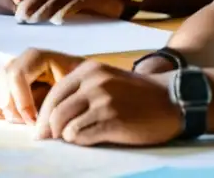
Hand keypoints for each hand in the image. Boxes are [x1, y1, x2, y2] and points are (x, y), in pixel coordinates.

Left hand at [0, 48, 183, 146]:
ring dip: (64, 136)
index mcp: (88, 71)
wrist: (172, 100)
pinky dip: (79, 141)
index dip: (43, 113)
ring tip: (69, 140)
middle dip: (48, 128)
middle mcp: (94, 83)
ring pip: (66, 124)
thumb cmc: (137, 94)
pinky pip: (83, 136)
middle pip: (56, 110)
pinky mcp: (113, 120)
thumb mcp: (107, 80)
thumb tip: (52, 115)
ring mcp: (103, 101)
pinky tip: (86, 141)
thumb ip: (82, 91)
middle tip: (46, 140)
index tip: (40, 129)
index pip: (54, 93)